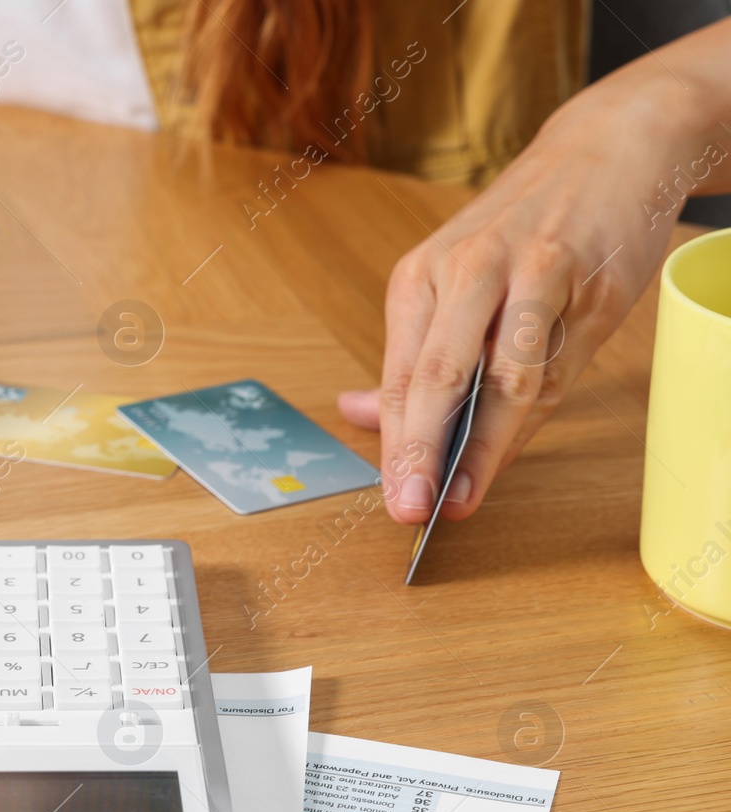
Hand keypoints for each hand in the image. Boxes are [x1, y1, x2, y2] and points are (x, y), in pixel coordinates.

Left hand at [338, 40, 730, 523]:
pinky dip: (536, 410)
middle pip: (434, 375)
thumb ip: (413, 355)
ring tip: (464, 496)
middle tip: (413, 507)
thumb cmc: (523, 230)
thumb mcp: (451, 279)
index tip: (395, 498)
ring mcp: (524, 271)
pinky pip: (556, 358)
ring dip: (484, 446)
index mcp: (418, 278)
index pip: (398, 375)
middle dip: (420, 449)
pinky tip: (516, 445)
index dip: (395, 444)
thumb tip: (358, 413)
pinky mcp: (581, 275)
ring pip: (500, 375)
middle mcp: (461, 271)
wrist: (607, 150)